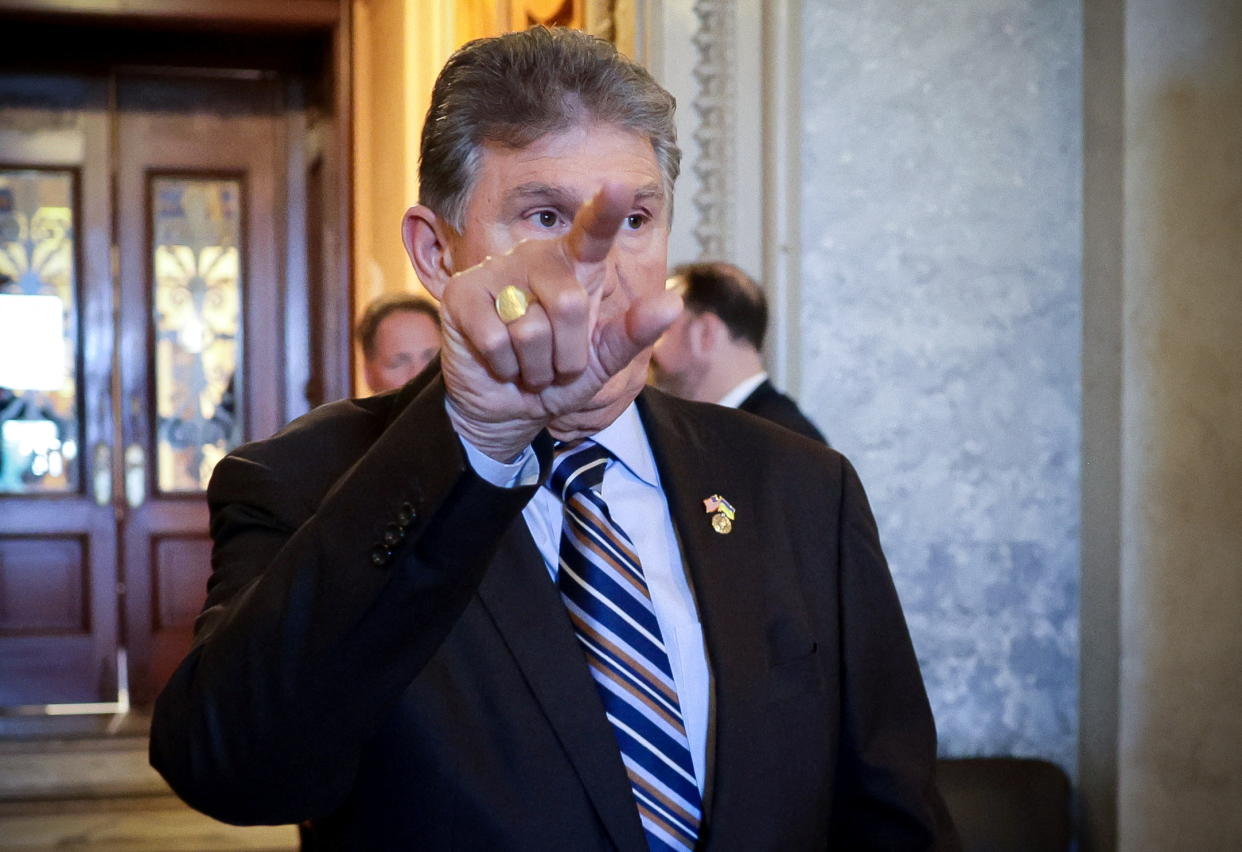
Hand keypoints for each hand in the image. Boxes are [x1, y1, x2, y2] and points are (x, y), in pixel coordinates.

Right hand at [434, 182, 680, 460]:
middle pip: (569, 305)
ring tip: (526, 365)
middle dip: (567, 354)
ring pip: (531, 328)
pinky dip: (505, 366)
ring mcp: (496, 271)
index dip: (605, 211)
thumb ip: (635, 333)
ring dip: (535, 366)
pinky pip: (496, 338)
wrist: (508, 408)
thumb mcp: (603, 361)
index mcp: (575, 265)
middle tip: (553, 365)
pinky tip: (499, 363)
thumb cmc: (558, 376)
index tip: (620, 185)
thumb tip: (673, 303)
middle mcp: (536, 257)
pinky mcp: (462, 293)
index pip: (593, 234)